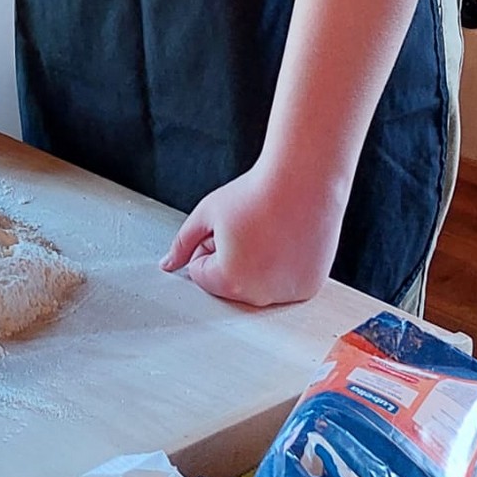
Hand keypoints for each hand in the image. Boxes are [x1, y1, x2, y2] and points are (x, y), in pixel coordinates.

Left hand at [158, 159, 348, 306]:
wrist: (303, 180)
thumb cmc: (256, 193)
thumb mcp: (206, 214)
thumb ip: (182, 243)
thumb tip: (167, 264)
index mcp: (229, 280)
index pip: (200, 274)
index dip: (208, 244)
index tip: (227, 226)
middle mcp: (260, 295)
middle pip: (229, 283)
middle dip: (231, 258)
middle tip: (249, 228)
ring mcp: (288, 294)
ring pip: (257, 284)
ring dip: (257, 264)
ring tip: (270, 232)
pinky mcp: (309, 288)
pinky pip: (284, 284)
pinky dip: (283, 267)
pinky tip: (288, 240)